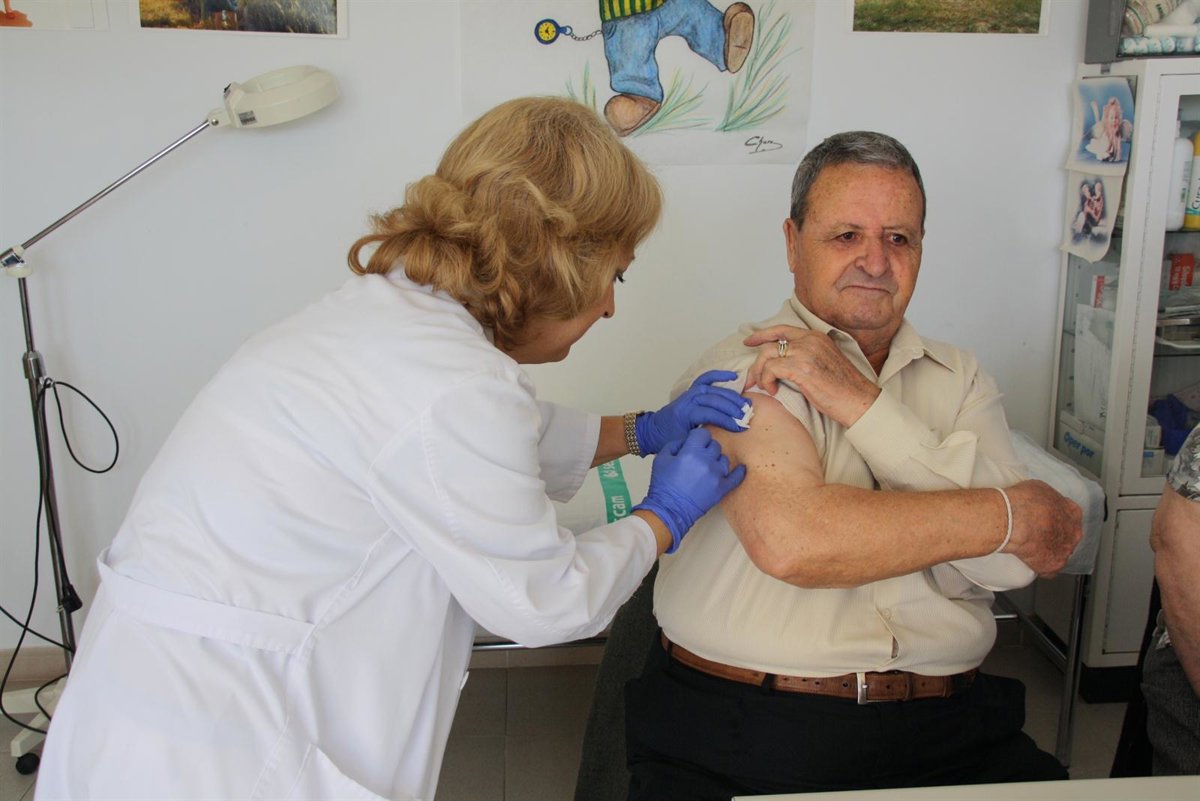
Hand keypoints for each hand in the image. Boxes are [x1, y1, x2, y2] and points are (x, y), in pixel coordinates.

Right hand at [633, 428, 746, 552]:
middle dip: (707, 448)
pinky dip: (739, 472)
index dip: (698, 437)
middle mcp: (707, 461)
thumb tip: (687, 441)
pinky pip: (736, 477)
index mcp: (691, 452)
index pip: (703, 433)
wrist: (669, 510)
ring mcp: (717, 475)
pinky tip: (741, 468)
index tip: (695, 442)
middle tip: (699, 457)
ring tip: (707, 467)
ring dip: (717, 460)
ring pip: (724, 459)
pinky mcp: (722, 488)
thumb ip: (675, 444)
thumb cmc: (663, 485)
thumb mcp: (661, 458)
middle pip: (715, 445)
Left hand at [636, 370, 751, 454]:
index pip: (709, 413)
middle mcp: (686, 400)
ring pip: (712, 390)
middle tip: (746, 415)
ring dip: (730, 396)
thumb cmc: (668, 439)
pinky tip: (733, 377)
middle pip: (713, 399)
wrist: (652, 431)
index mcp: (683, 414)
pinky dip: (719, 375)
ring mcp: (689, 394)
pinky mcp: (691, 391)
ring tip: (745, 403)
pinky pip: (705, 379)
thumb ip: (701, 439)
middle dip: (731, 407)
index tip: (740, 428)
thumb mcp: (684, 443)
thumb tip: (723, 438)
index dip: (726, 420)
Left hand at [742, 325, 879, 427]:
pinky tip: (774, 391)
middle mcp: (810, 340)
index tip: (749, 342)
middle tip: (751, 378)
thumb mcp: (824, 362)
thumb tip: (781, 363)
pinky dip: (767, 381)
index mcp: (815, 337)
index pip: (781, 329)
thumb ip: (805, 356)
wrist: (858, 400)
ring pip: (766, 356)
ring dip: (760, 374)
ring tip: (765, 387)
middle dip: (756, 362)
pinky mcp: (801, 368)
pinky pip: (771, 369)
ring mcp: (805, 352)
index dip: (762, 334)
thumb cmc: (843, 388)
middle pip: (769, 343)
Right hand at [1001, 480, 1083, 577]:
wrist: (1015, 521)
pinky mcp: (1053, 566)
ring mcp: (1064, 551)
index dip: (1058, 518)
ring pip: (1059, 554)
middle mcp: (1073, 532)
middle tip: (1037, 534)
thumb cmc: (1024, 503)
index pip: (1071, 516)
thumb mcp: (1037, 488)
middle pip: (1067, 536)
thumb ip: (1045, 498)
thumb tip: (1039, 499)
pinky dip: (1039, 568)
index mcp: (1072, 512)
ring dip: (1047, 552)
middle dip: (1055, 536)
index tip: (1048, 519)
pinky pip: (1048, 571)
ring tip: (1030, 549)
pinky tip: (1029, 563)